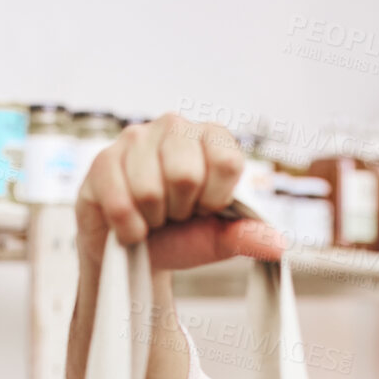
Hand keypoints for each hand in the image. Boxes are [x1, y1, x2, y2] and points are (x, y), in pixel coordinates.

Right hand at [74, 113, 283, 273]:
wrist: (131, 253)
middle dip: (180, 210)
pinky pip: (120, 204)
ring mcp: (135, 138)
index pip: (226, 161)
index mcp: (212, 137)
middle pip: (186, 175)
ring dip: (152, 221)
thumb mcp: (216, 239)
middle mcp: (174, 126)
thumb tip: (277, 245)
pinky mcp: (101, 161)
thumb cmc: (178, 237)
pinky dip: (129, 230)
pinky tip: (129, 226)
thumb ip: (245, 237)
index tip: (205, 209)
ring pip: (150, 191)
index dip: (215, 199)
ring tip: (151, 217)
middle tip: (174, 214)